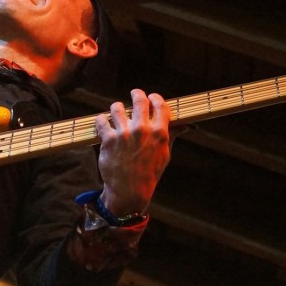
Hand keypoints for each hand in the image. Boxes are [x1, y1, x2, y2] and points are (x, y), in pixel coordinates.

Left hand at [95, 89, 171, 215]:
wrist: (130, 190)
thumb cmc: (149, 172)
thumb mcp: (165, 154)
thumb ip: (171, 135)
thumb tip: (185, 124)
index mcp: (160, 133)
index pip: (159, 105)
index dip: (155, 98)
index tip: (151, 97)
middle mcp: (142, 130)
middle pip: (139, 99)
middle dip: (137, 94)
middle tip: (134, 94)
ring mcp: (124, 134)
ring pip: (117, 107)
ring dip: (117, 108)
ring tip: (116, 112)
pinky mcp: (108, 139)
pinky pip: (101, 120)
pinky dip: (101, 121)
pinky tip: (103, 124)